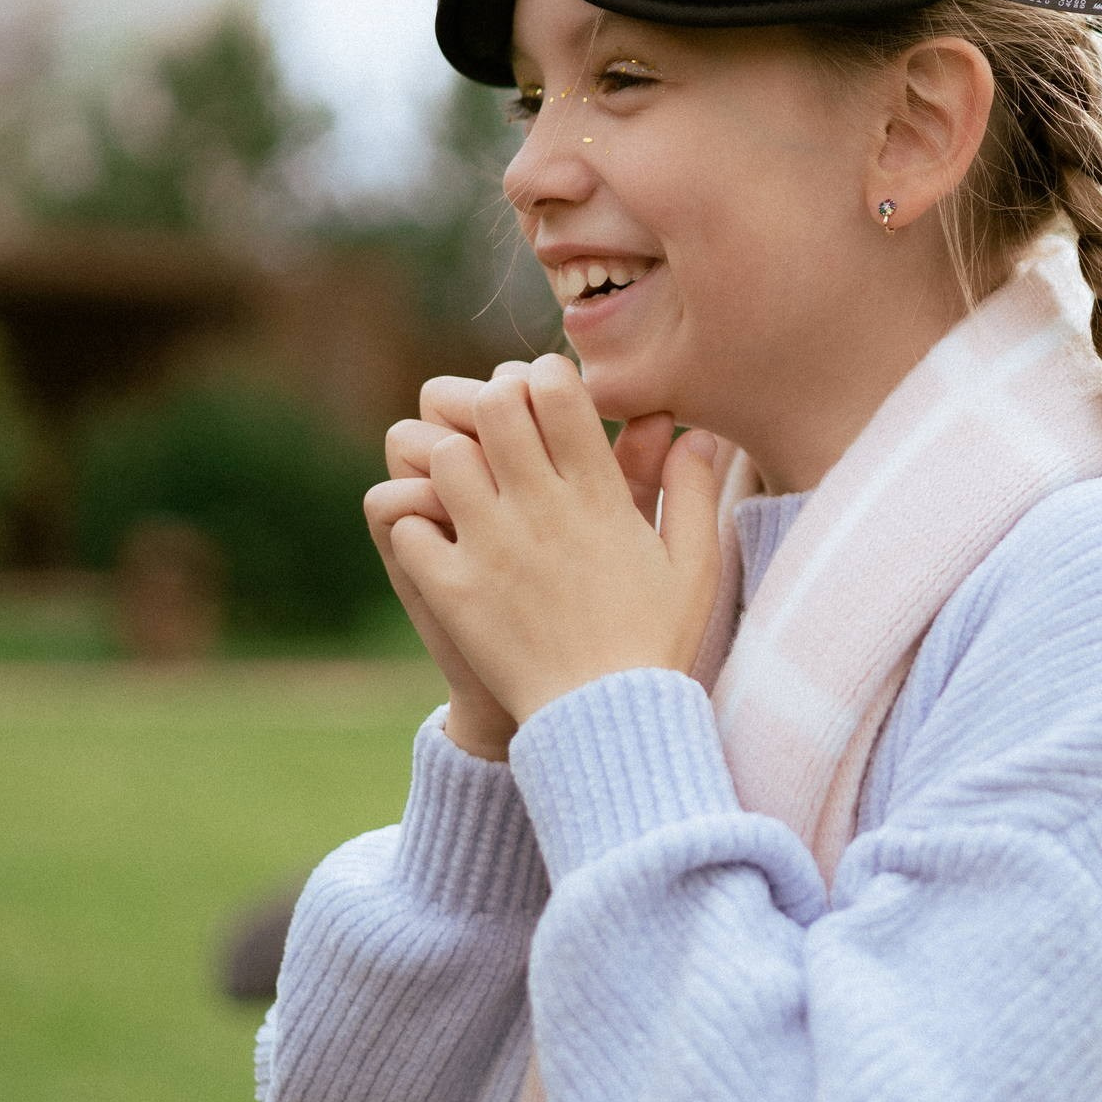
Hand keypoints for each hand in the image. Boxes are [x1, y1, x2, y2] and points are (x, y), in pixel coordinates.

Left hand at [382, 353, 722, 726]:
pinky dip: (416, 524)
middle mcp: (542, 511)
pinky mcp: (454, 591)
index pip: (556, 391)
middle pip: (493, 407)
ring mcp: (492, 549)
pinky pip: (407, 526)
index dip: (545, 378)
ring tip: (470, 486)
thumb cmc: (656, 642)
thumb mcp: (694, 564)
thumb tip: (695, 431)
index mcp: (599, 496)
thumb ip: (693, 490)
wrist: (606, 723)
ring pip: (444, 458)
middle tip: (500, 431)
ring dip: (452, 461)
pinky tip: (440, 538)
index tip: (548, 398)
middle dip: (493, 403)